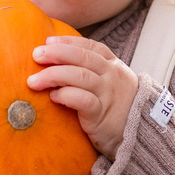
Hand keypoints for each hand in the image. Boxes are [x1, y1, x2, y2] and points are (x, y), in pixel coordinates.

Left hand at [27, 36, 136, 157]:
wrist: (141, 133)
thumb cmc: (119, 107)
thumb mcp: (111, 83)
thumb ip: (92, 71)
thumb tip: (58, 63)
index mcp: (113, 65)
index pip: (90, 46)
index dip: (68, 41)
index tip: (48, 41)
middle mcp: (111, 75)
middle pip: (82, 57)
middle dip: (57, 53)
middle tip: (36, 55)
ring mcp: (107, 93)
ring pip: (80, 75)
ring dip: (53, 75)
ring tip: (34, 80)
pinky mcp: (101, 114)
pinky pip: (82, 99)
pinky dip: (65, 95)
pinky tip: (52, 96)